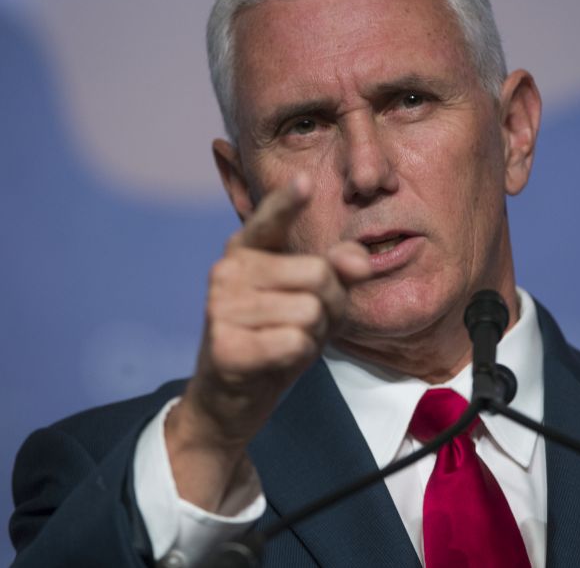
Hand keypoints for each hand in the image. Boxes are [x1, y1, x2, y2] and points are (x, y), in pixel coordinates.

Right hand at [165, 174, 370, 510]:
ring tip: (283, 343)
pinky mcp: (224, 344)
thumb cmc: (274, 338)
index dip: (289, 201)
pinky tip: (272, 362)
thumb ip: (336, 273)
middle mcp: (228, 269)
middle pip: (320, 274)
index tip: (305, 180)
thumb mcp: (311, 301)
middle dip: (329, 306)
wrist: (229, 401)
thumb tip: (358, 259)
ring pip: (311, 312)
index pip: (271, 218)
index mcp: (247, 249)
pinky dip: (297, 358)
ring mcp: (221, 306)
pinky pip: (295, 343)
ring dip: (312, 336)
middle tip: (302, 326)